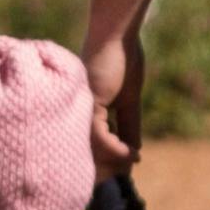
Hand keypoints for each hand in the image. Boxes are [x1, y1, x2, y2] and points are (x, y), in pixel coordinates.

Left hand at [79, 30, 137, 171]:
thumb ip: (128, 124)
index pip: (89, 142)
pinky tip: (132, 153)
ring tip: (132, 161)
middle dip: (106, 166)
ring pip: (93, 147)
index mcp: (82, 109)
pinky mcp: (88, 103)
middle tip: (125, 175)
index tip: (124, 168)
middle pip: (86, 149)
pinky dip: (117, 149)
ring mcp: (79, 107)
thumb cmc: (123, 59)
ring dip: (116, 159)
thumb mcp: (128, 99)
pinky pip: (100, 137)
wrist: (118, 35)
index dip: (106, 159)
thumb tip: (134, 150)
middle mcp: (75, 110)